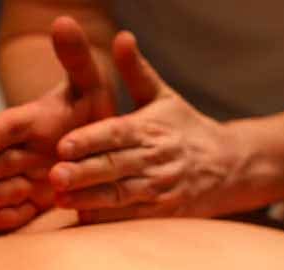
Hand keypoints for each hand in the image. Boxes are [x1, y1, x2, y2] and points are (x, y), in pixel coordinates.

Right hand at [0, 16, 114, 231]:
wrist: (103, 145)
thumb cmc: (92, 109)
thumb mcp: (89, 81)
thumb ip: (75, 56)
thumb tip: (63, 20)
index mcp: (32, 120)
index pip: (8, 125)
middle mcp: (23, 150)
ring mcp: (27, 177)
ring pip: (2, 186)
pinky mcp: (36, 201)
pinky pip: (20, 211)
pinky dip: (9, 217)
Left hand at [49, 31, 252, 221]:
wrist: (229, 166)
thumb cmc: (185, 128)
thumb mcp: (162, 96)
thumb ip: (136, 71)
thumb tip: (120, 37)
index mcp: (151, 128)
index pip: (117, 134)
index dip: (90, 140)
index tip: (64, 145)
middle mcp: (156, 159)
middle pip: (115, 166)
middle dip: (84, 172)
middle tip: (54, 175)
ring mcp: (160, 188)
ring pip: (121, 195)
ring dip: (89, 199)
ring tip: (60, 199)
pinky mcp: (163, 214)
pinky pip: (131, 218)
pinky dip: (107, 219)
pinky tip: (81, 217)